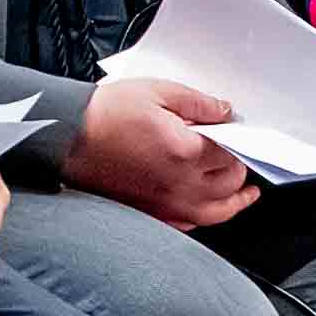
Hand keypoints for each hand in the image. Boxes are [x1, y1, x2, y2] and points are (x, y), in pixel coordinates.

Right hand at [68, 68, 256, 228]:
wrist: (67, 137)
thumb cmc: (105, 114)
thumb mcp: (157, 92)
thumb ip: (199, 103)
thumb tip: (225, 112)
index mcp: (186, 151)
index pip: (232, 152)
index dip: (238, 139)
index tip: (235, 132)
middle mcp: (181, 184)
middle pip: (230, 182)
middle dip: (239, 166)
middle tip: (237, 153)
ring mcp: (167, 204)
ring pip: (219, 211)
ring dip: (237, 200)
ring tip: (248, 193)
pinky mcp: (152, 214)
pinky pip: (193, 224)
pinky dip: (208, 216)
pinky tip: (211, 207)